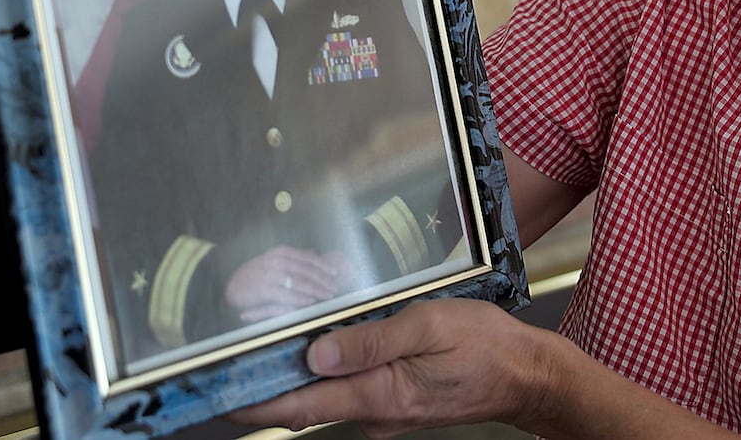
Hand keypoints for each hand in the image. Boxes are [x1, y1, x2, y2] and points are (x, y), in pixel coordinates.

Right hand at [224, 245, 350, 323]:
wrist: (232, 285)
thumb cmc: (255, 274)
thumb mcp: (274, 260)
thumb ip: (294, 257)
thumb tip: (314, 253)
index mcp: (282, 252)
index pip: (308, 258)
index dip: (324, 266)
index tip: (336, 273)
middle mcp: (278, 260)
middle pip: (307, 270)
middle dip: (324, 280)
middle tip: (335, 288)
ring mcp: (272, 274)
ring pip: (301, 282)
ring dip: (317, 290)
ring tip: (328, 296)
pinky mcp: (266, 289)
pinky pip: (288, 295)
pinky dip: (301, 299)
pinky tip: (311, 302)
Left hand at [230, 298, 553, 438]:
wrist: (526, 376)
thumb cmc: (485, 347)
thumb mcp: (430, 328)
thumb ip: (371, 341)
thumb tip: (316, 354)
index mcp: (380, 395)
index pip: (299, 406)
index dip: (252, 402)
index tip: (213, 393)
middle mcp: (375, 413)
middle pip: (305, 402)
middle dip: (266, 382)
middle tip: (230, 354)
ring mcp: (385, 412)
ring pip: (328, 393)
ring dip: (299, 372)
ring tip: (272, 335)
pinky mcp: (395, 402)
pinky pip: (353, 387)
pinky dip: (332, 369)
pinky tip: (327, 340)